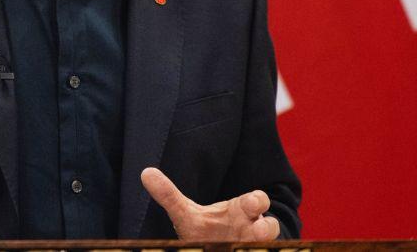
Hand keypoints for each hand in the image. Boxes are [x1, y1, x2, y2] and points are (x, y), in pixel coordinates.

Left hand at [141, 167, 279, 240]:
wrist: (217, 248)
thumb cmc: (207, 229)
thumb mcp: (186, 213)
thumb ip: (168, 196)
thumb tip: (145, 173)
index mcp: (240, 211)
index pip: (257, 201)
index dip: (257, 200)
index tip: (252, 203)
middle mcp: (251, 230)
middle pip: (271, 227)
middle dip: (267, 228)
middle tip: (259, 229)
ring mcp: (253, 246)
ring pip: (271, 244)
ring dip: (264, 244)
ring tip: (248, 247)